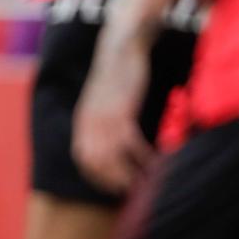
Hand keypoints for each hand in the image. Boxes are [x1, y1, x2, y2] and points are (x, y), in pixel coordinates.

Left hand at [73, 36, 155, 195]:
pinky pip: (130, 142)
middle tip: (134, 191)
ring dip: (130, 173)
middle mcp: (90, 122)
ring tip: (147, 182)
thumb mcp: (102, 103)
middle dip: (114, 181)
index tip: (114, 189)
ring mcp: (104, 116)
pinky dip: (142, 156)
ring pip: (112, 157)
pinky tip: (155, 162)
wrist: (120, 47)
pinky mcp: (122, 109)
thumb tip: (112, 145)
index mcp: (83, 122)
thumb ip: (103, 122)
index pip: (83, 159)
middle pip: (95, 163)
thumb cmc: (116, 78)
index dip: (97, 177)